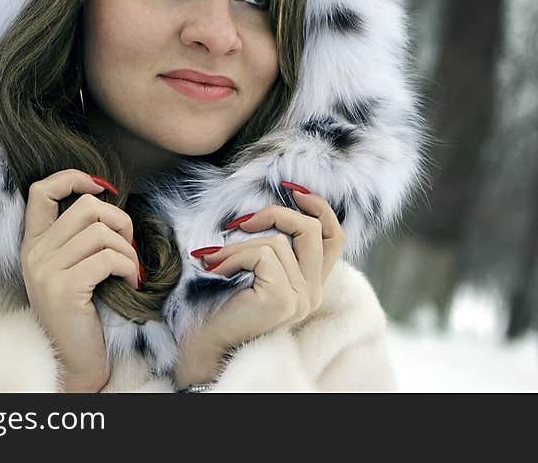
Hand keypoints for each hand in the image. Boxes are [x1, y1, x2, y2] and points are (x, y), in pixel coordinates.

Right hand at [20, 169, 138, 392]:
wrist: (75, 360)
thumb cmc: (84, 311)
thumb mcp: (73, 268)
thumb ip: (79, 236)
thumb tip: (106, 198)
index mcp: (33, 244)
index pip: (40, 191)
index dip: (71, 178)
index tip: (100, 187)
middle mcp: (34, 254)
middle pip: (86, 207)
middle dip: (119, 220)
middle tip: (128, 246)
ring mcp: (45, 271)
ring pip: (101, 232)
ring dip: (128, 250)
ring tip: (130, 270)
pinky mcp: (64, 289)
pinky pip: (109, 258)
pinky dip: (128, 268)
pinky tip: (130, 283)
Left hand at [174, 188, 345, 386]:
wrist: (203, 347)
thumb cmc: (220, 306)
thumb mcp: (253, 268)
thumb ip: (272, 246)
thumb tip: (271, 205)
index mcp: (311, 284)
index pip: (334, 237)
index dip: (320, 208)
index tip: (293, 191)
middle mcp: (313, 293)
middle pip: (311, 230)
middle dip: (275, 214)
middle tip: (239, 222)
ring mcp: (301, 298)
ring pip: (278, 241)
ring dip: (236, 245)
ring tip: (212, 260)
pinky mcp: (284, 299)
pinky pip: (262, 254)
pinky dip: (232, 255)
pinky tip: (214, 269)